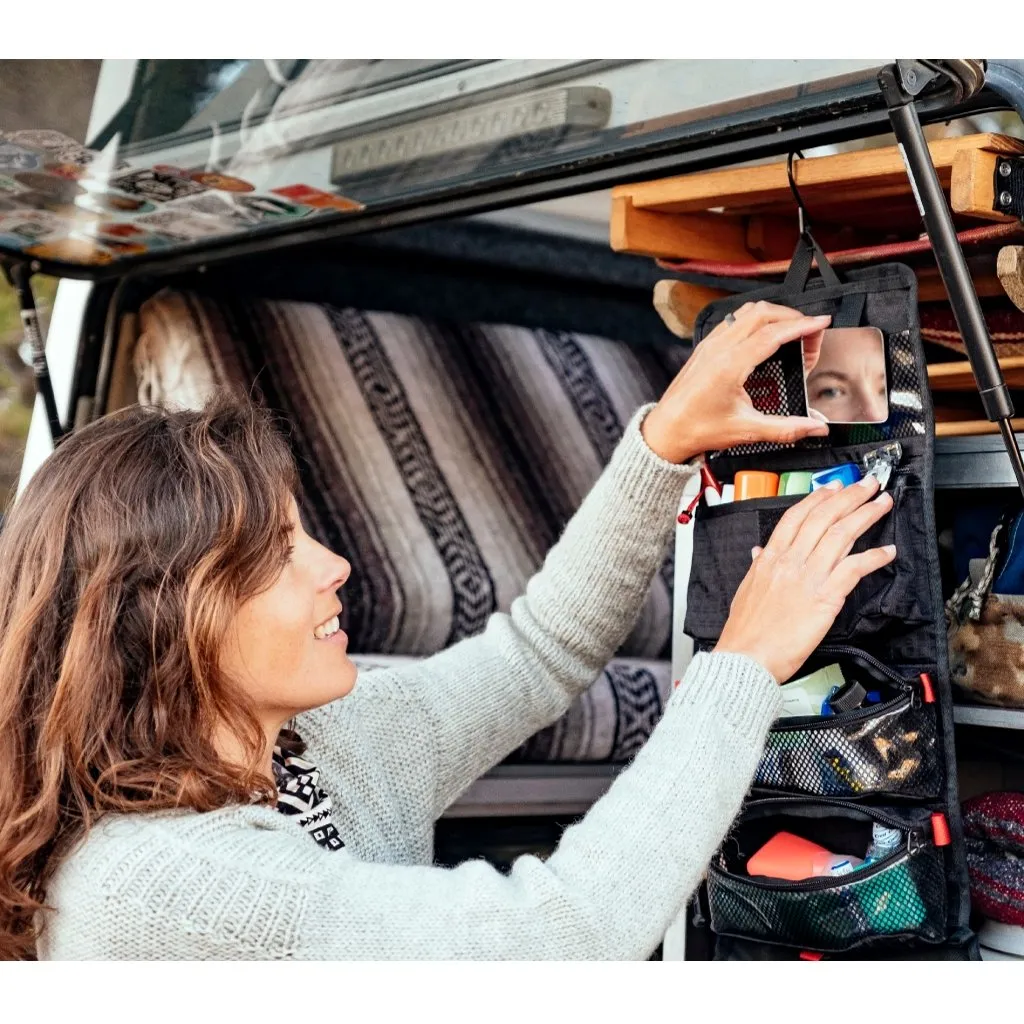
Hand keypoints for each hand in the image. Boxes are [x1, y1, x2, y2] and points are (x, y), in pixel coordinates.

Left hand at [642, 301, 831, 463]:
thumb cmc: (696, 429)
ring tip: (791, 327)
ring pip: (746, 313)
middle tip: (810, 329)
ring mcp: (709, 345)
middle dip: (791, 316)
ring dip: (773, 314)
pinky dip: (755, 320)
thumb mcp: (746, 431)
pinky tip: (764, 333)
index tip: (821, 322)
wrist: (665, 432)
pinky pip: (734, 321)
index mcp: (729, 365)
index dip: (802, 325)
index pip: (773, 333)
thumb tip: (815, 428)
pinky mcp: (704, 348)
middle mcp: (718, 348)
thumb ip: (786, 429)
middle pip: (762, 313)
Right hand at [714, 476, 896, 682]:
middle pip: (824, 518)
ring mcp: (808, 577)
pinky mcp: (825, 597)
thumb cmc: (745, 631)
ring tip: (882, 504)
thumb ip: (757, 567)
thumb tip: (759, 552)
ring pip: (841, 535)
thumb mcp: (745, 590)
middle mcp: (790, 562)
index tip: (834, 488)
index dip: (819, 498)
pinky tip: (887, 551)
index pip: (796, 517)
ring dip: (866, 515)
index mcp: (770, 558)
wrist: (746, 657)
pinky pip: (854, 569)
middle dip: (849, 496)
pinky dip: (874, 557)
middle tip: (868, 484)